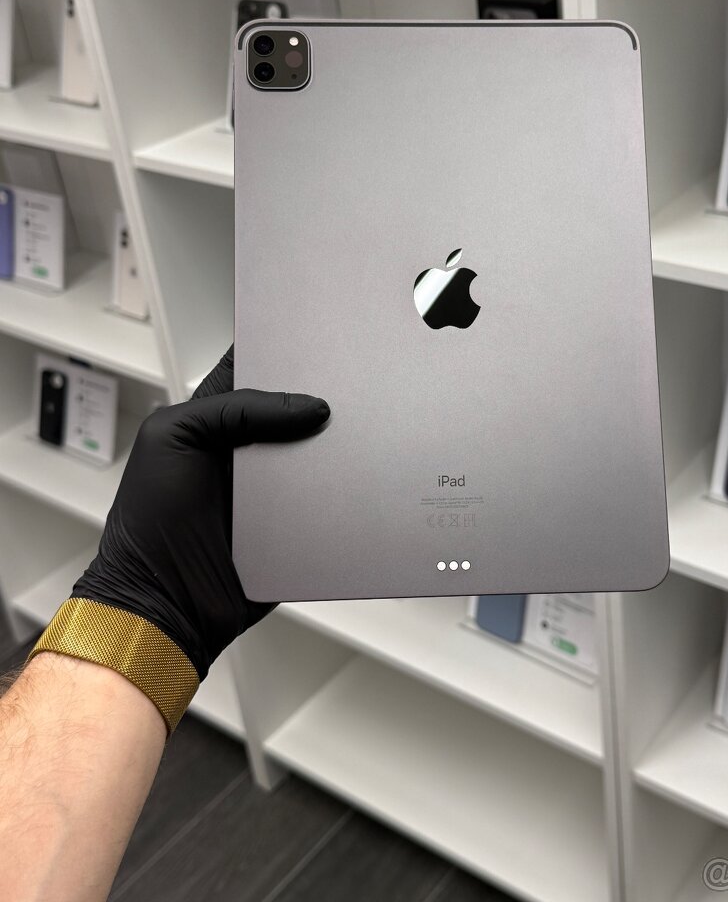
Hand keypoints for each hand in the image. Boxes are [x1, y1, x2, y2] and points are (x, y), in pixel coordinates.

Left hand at [71, 347, 329, 679]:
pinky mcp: (300, 523)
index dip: (282, 349)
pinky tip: (361, 477)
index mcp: (216, 420)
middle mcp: (250, 450)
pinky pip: (335, 500)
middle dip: (324, 396)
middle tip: (350, 383)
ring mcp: (277, 488)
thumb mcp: (173, 438)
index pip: (254, 370)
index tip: (316, 335)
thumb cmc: (149, 525)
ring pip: (323, 454)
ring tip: (364, 427)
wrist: (165, 606)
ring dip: (340, 447)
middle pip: (299, 409)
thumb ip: (232, 409)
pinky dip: (349, 492)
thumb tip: (305, 408)